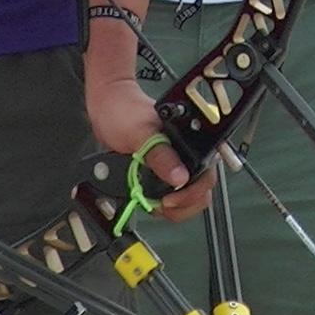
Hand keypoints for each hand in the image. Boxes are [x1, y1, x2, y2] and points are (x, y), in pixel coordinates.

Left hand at [84, 74, 215, 222]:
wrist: (107, 108)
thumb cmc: (125, 111)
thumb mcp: (141, 134)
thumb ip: (160, 155)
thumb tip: (179, 177)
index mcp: (192, 139)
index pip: (207, 174)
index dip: (193, 192)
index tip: (172, 199)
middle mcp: (188, 152)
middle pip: (201, 189)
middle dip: (184, 204)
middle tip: (163, 204)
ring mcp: (177, 164)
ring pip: (189, 196)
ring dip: (174, 207)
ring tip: (156, 204)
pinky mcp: (163, 173)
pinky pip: (173, 195)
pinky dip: (164, 204)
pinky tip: (152, 201)